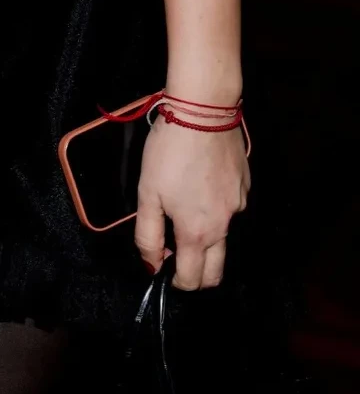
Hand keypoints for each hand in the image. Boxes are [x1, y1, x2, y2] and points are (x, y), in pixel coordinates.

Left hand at [135, 115, 248, 289]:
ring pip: (224, 238)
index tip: (162, 268)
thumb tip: (151, 264)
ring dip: (206, 238)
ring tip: (183, 209)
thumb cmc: (170, 151)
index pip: (192, 279)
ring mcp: (239, 206)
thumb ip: (148, 235)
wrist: (204, 111)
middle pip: (216, 271)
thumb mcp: (147, 193)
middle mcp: (224, 226)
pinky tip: (199, 186)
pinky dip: (215, 210)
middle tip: (175, 255)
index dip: (175, 281)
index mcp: (197, 232)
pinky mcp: (245, 187)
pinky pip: (231, 210)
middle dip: (197, 275)